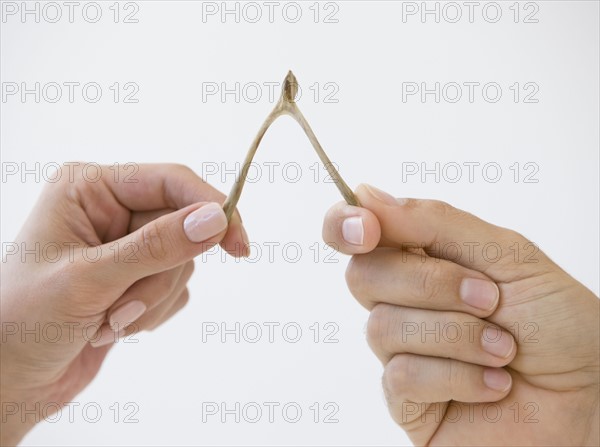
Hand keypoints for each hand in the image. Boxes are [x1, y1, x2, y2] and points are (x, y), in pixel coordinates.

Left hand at [0, 163, 248, 444]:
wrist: (10, 380)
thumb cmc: (23, 321)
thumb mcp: (90, 279)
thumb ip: (156, 248)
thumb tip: (214, 220)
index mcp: (91, 189)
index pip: (170, 182)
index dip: (210, 208)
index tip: (237, 244)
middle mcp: (112, 211)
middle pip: (181, 228)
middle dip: (158, 276)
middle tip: (123, 309)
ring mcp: (127, 246)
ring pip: (182, 263)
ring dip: (151, 300)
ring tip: (108, 322)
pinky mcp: (138, 277)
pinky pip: (177, 288)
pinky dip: (153, 313)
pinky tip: (113, 327)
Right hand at [322, 184, 598, 445]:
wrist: (591, 397)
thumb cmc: (558, 323)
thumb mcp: (507, 254)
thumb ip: (435, 221)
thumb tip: (365, 196)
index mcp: (422, 258)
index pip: (356, 233)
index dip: (345, 224)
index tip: (365, 226)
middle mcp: (403, 302)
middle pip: (363, 276)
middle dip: (430, 284)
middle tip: (489, 299)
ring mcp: (403, 352)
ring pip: (382, 327)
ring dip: (456, 334)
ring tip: (505, 349)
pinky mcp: (407, 400)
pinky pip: (400, 377)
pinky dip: (458, 375)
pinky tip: (493, 384)